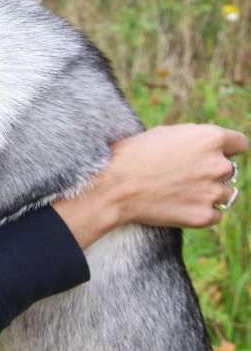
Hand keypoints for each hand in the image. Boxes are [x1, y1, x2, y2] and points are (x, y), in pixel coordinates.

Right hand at [52, 124, 246, 248]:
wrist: (113, 187)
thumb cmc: (132, 155)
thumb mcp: (164, 134)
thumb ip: (193, 139)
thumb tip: (208, 146)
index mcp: (210, 138)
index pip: (239, 143)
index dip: (226, 149)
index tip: (214, 155)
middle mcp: (218, 165)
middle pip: (229, 170)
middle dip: (210, 172)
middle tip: (182, 176)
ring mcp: (213, 192)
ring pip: (224, 193)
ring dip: (207, 193)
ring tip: (176, 192)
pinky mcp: (204, 216)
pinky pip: (214, 215)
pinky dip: (200, 212)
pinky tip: (177, 206)